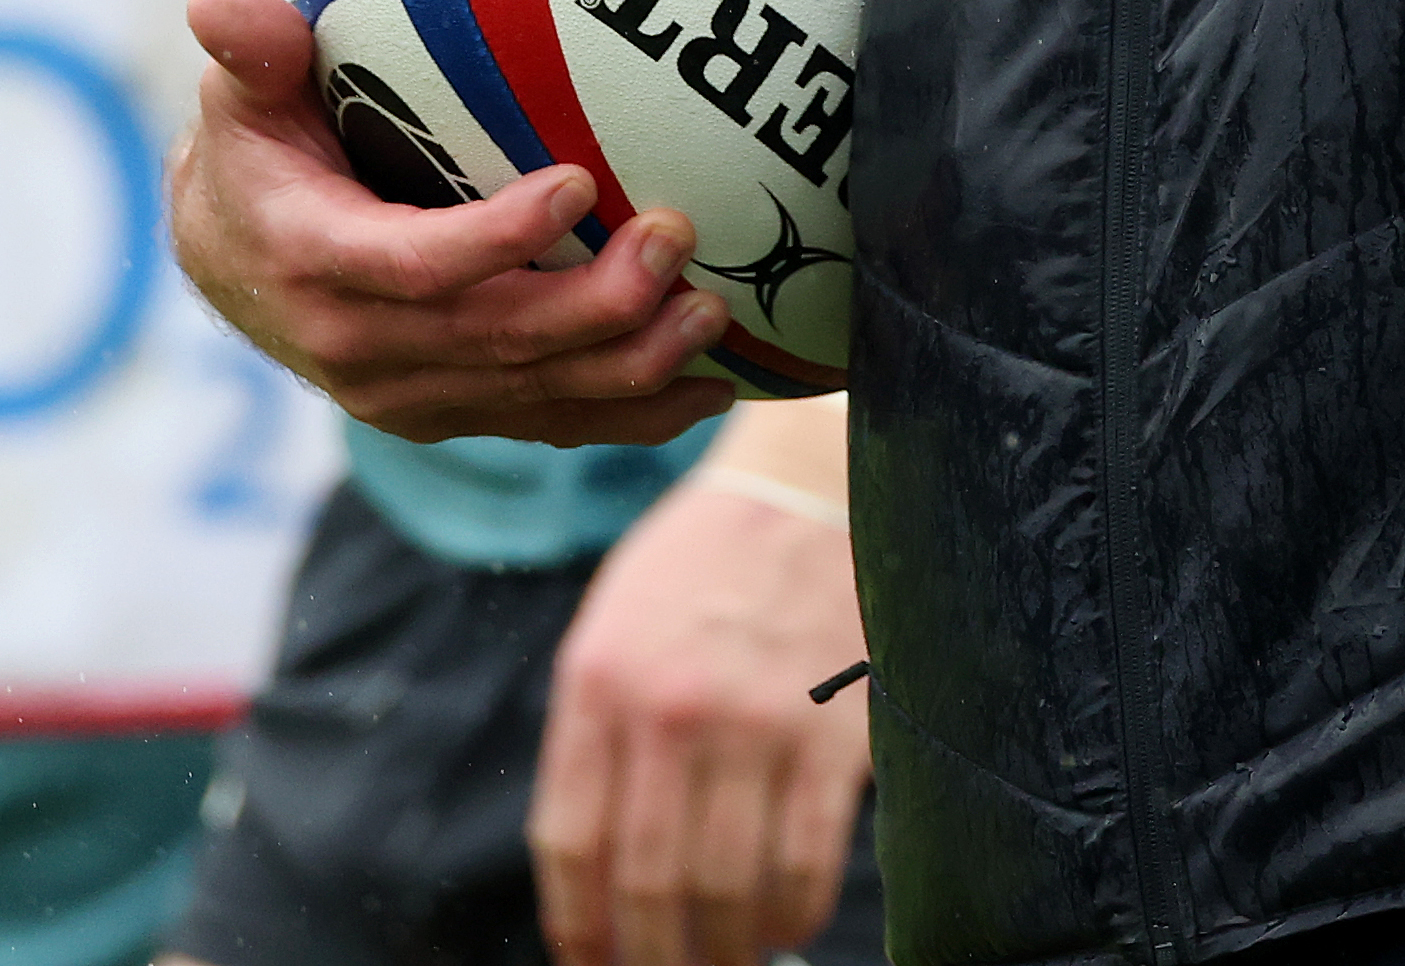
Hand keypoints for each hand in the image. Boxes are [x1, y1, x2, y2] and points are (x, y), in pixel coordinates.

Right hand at [168, 0, 743, 445]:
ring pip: (533, 395)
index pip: (413, 267)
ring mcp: (409, 395)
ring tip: (713, 309)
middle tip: (677, 237)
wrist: (233, 262)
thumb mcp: (244, 93)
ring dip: (631, 363)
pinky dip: (631, 415)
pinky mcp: (449, 414)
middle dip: (596, 303)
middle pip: (494, 341)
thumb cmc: (257, 151)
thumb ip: (248, 48)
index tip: (580, 179)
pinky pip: (548, 425)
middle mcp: (359, 350)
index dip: (497, 239)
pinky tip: (710, 388)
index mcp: (313, 265)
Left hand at [532, 423, 872, 965]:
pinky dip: (794, 913)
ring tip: (727, 960)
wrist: (805, 488)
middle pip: (647, 884)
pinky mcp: (833, 731)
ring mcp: (755, 722)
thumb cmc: (703, 564)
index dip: (579, 928)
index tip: (594, 964)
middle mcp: (669, 709)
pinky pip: (806, 860)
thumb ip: (595, 734)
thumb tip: (594, 870)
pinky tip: (785, 922)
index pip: (571, 845)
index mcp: (599, 683)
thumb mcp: (614, 625)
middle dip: (654, 957)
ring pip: (727, 889)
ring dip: (725, 950)